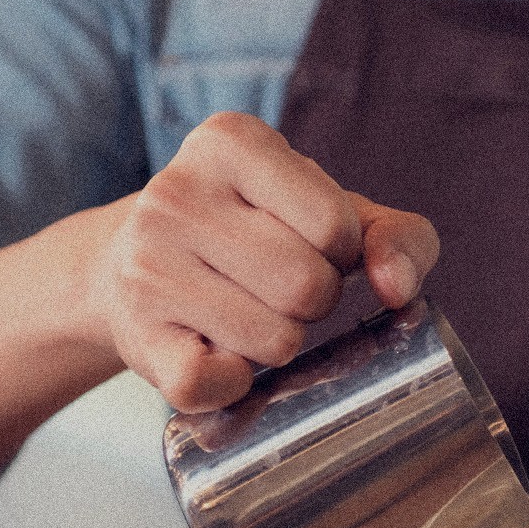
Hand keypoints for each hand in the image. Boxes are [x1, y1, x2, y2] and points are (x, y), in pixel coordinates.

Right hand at [88, 111, 438, 411]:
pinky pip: (213, 384)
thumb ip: (397, 236)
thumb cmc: (254, 233)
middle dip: (314, 301)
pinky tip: (218, 354)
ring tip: (245, 314)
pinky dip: (234, 386)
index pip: (334, 224)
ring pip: (274, 340)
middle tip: (278, 288)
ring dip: (279, 343)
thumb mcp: (329, 211)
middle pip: (306, 285)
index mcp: (229, 141)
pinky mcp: (136, 336)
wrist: (130, 264)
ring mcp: (146, 266)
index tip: (307, 244)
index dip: (341, 252)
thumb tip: (398, 287)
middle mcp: (175, 194)